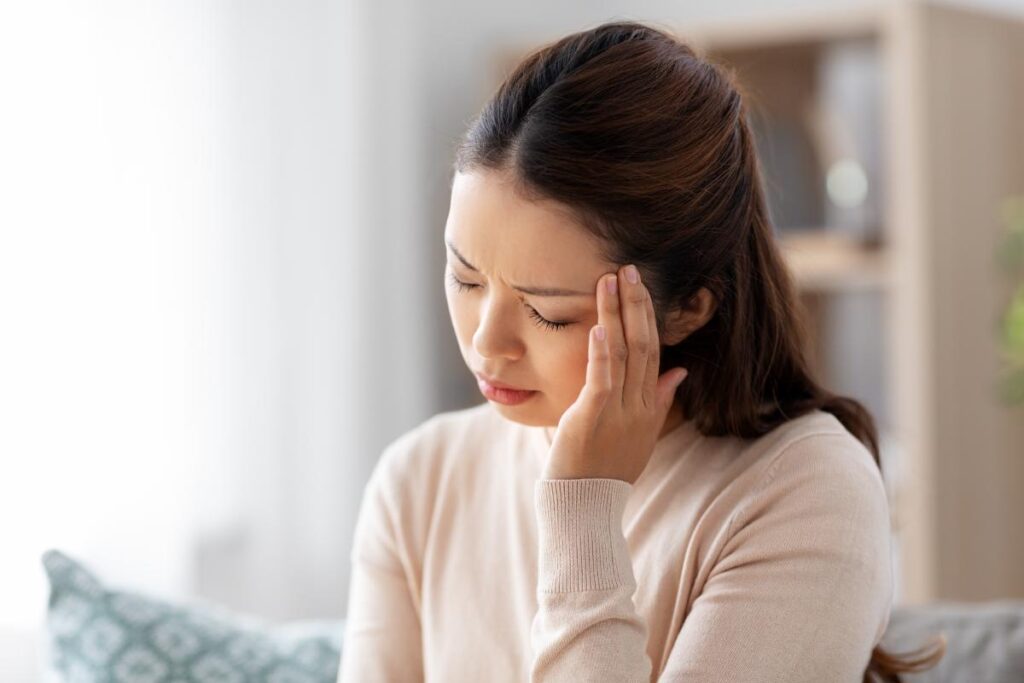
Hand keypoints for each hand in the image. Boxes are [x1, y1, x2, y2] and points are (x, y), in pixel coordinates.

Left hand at [542, 264, 688, 483]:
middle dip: (637, 305)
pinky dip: (602, 351)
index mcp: (649, 407)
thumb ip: (660, 400)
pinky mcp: (593, 418)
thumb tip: (680, 372)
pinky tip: (599, 325)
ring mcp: (618, 412)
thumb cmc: (606, 470)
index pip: (653, 352)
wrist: (585, 507)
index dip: (647, 316)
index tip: (639, 286)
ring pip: (625, 354)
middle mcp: (640, 406)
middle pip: (645, 345)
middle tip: (629, 269)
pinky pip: (603, 379)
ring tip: (610, 281)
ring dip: (617, 314)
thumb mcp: (640, 435)